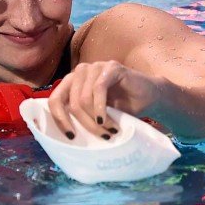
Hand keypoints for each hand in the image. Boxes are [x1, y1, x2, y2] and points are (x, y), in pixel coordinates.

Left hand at [47, 60, 161, 139]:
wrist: (150, 97)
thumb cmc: (122, 109)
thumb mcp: (95, 116)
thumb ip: (80, 118)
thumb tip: (64, 138)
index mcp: (72, 83)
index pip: (55, 100)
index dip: (59, 120)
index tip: (71, 137)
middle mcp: (80, 72)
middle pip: (71, 102)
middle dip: (85, 124)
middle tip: (100, 137)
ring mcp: (95, 67)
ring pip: (84, 98)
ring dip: (96, 120)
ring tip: (109, 131)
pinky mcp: (110, 67)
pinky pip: (99, 89)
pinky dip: (101, 108)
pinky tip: (107, 121)